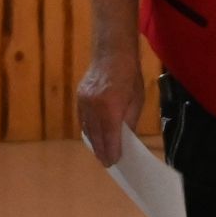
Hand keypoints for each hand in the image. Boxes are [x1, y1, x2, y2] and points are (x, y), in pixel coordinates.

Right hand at [75, 48, 146, 167]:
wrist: (112, 53)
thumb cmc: (130, 76)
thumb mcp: (136, 100)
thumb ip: (129, 120)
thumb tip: (124, 139)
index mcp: (111, 107)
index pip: (110, 137)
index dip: (112, 152)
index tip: (114, 162)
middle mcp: (94, 107)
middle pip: (97, 136)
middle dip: (102, 151)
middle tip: (107, 163)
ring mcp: (84, 102)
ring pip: (87, 129)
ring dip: (94, 143)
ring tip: (100, 153)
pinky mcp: (79, 98)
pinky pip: (82, 120)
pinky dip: (88, 130)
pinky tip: (94, 137)